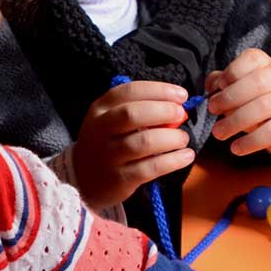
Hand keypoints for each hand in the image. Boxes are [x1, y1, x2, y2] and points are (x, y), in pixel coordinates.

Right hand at [70, 80, 194, 209]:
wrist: (84, 180)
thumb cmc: (107, 144)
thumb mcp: (111, 122)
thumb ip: (138, 111)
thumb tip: (177, 106)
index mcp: (100, 109)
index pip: (129, 91)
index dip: (158, 90)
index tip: (181, 95)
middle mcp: (101, 130)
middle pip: (132, 114)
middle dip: (163, 111)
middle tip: (181, 114)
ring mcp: (109, 156)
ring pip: (144, 142)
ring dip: (171, 138)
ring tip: (182, 139)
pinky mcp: (120, 179)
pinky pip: (151, 167)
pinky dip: (173, 160)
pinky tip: (186, 156)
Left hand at [205, 49, 270, 160]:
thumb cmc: (258, 101)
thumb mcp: (239, 87)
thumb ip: (221, 82)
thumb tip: (210, 87)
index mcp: (265, 64)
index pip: (250, 60)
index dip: (230, 75)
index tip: (217, 90)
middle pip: (257, 83)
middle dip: (229, 98)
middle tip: (213, 111)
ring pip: (262, 107)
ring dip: (235, 122)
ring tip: (219, 133)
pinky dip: (250, 142)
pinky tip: (236, 147)